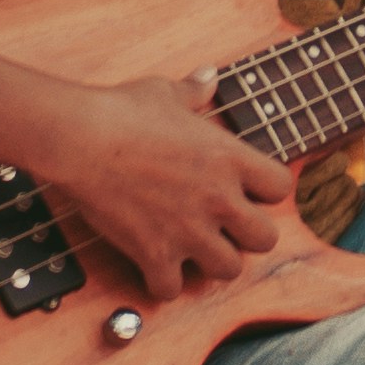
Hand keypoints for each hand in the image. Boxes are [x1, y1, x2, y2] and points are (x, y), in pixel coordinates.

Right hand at [56, 74, 296, 298]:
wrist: (82, 138)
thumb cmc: (123, 111)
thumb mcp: (165, 93)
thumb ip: (195, 91)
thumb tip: (208, 74)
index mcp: (229, 157)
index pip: (281, 187)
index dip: (266, 191)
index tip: (247, 189)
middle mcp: (218, 198)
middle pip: (266, 239)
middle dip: (248, 235)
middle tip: (225, 225)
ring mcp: (188, 230)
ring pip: (229, 270)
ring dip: (212, 262)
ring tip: (194, 247)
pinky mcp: (154, 253)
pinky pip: (172, 290)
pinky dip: (162, 282)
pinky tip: (154, 264)